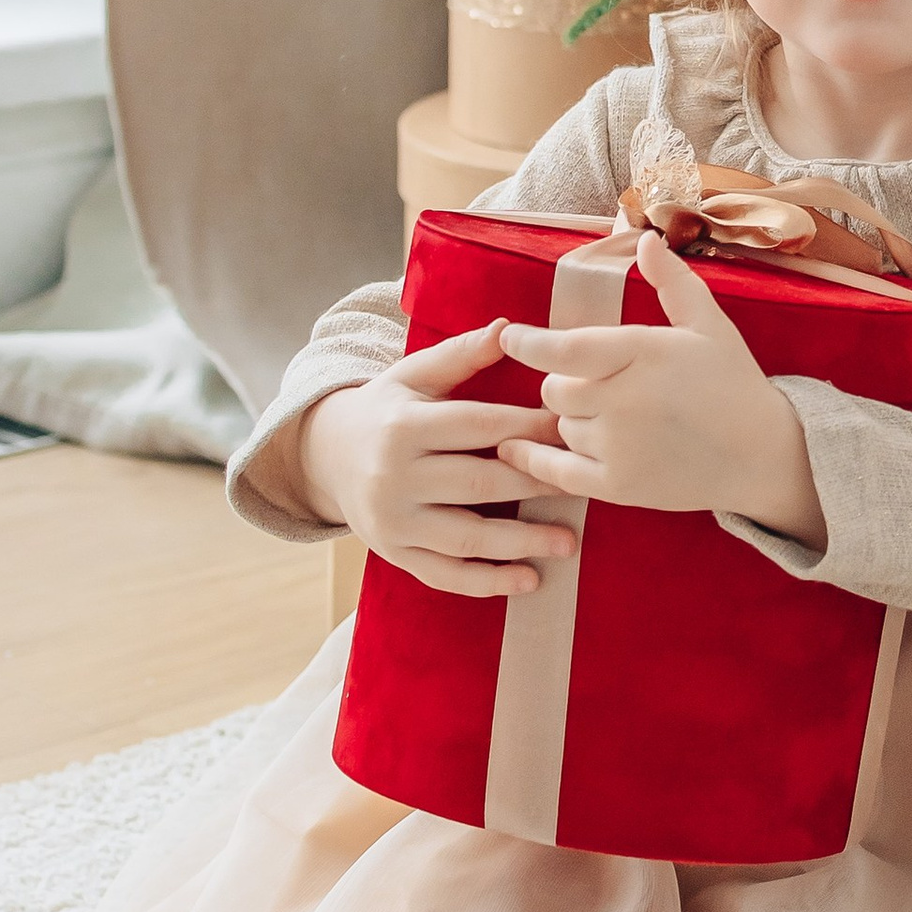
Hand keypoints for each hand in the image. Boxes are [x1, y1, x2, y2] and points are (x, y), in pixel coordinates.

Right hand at [295, 326, 575, 600]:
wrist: (327, 454)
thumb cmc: (388, 408)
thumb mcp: (415, 374)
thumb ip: (461, 355)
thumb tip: (508, 328)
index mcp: (404, 427)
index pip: (477, 426)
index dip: (528, 427)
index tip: (572, 428)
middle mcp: (395, 477)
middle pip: (476, 485)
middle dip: (534, 486)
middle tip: (584, 484)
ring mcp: (392, 522)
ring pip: (464, 539)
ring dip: (519, 543)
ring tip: (568, 543)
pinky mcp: (394, 554)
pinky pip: (444, 575)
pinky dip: (486, 583)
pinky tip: (528, 580)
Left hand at [495, 235, 825, 545]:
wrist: (761, 455)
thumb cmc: (733, 382)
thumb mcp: (709, 324)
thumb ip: (672, 281)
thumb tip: (644, 240)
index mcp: (643, 353)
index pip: (565, 348)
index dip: (528, 343)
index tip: (509, 336)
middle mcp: (625, 400)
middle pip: (556, 389)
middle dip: (563, 381)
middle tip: (589, 380)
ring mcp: (620, 447)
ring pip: (560, 426)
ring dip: (570, 418)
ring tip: (603, 415)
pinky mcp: (617, 485)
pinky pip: (556, 472)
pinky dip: (532, 459)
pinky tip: (514, 448)